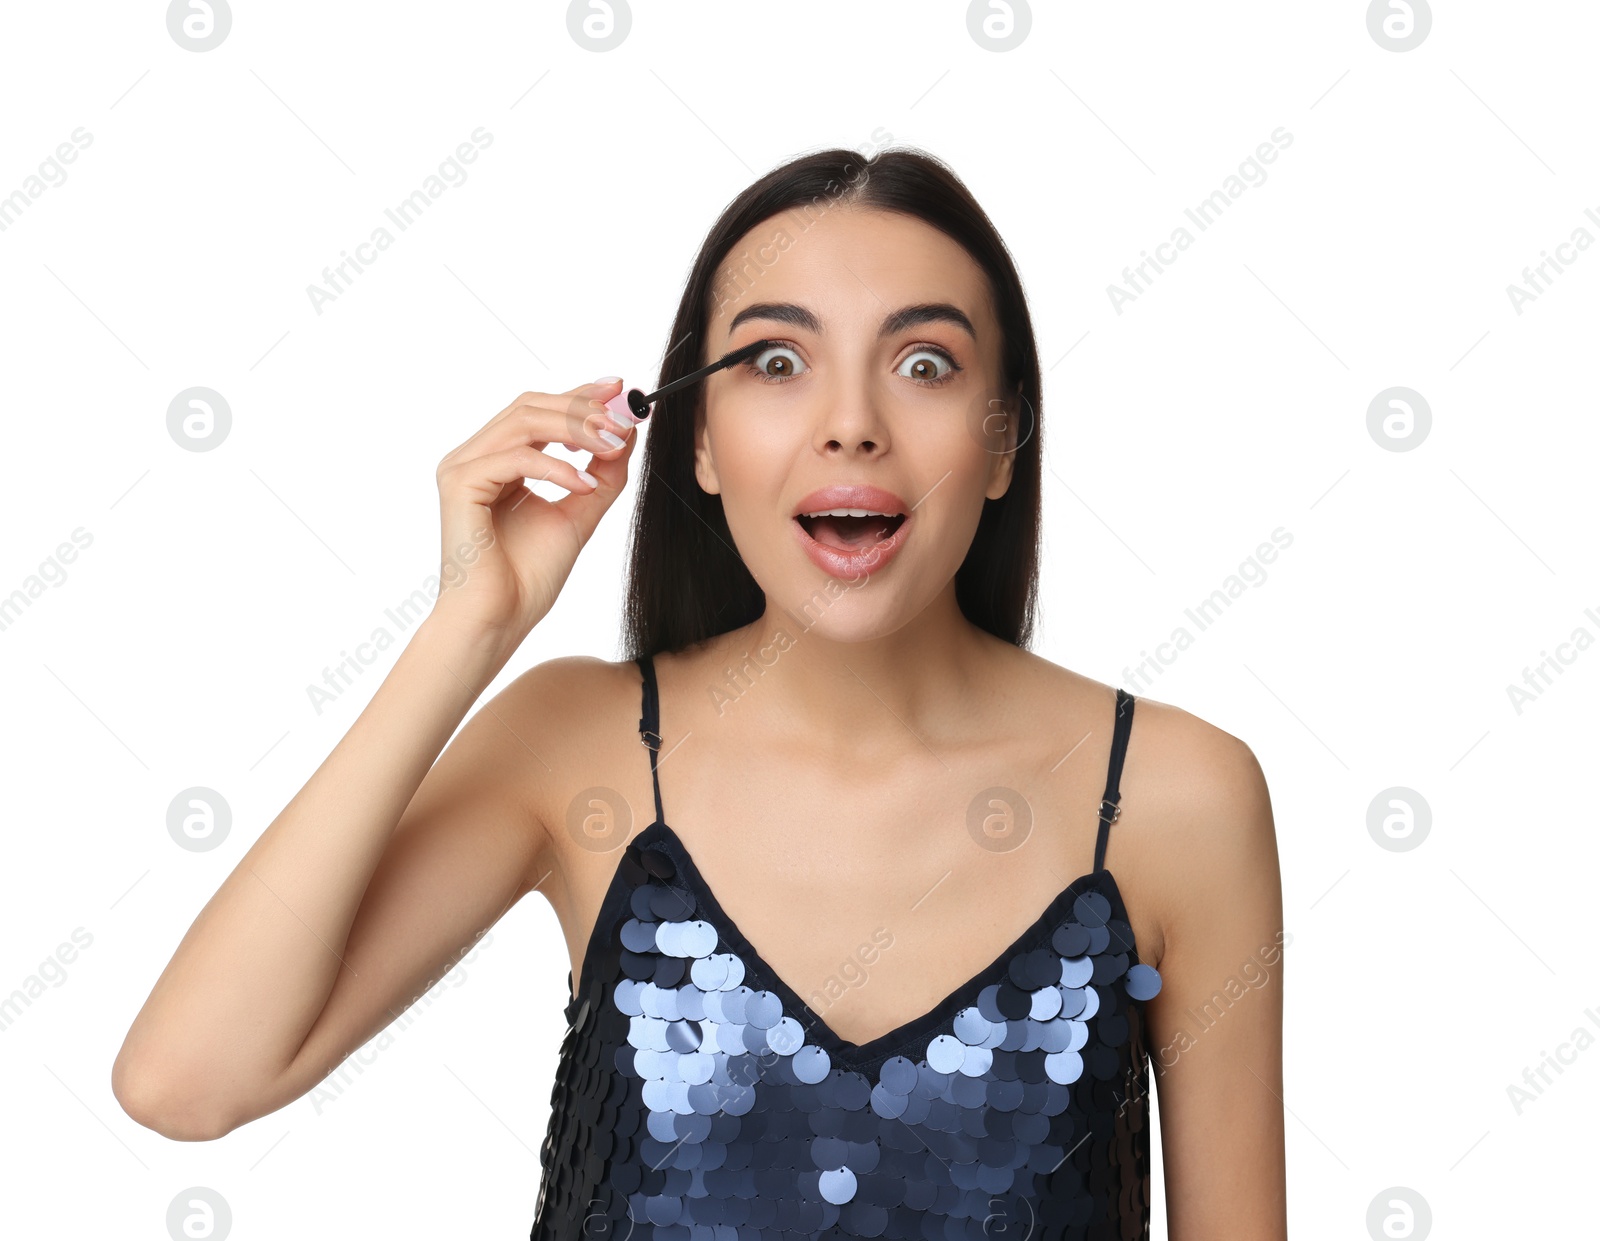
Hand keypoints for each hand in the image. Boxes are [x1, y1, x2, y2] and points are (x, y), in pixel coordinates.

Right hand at [429, 378, 636, 644]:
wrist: (498, 620)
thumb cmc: (527, 578)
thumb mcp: (577, 514)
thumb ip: (600, 476)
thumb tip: (625, 435)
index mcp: (498, 461)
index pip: (539, 411)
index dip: (579, 394)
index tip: (621, 390)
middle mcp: (476, 457)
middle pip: (530, 405)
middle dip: (582, 408)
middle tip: (623, 421)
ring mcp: (463, 467)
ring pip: (523, 421)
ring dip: (575, 429)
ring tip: (612, 445)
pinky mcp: (460, 484)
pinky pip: (514, 457)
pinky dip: (555, 467)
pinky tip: (582, 485)